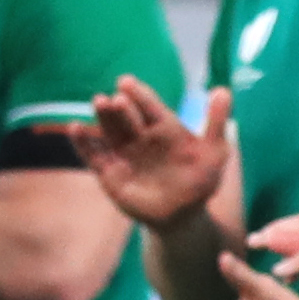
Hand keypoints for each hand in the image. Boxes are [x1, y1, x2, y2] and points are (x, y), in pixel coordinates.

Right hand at [72, 77, 228, 228]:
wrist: (183, 217)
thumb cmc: (200, 182)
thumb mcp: (215, 153)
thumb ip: (217, 122)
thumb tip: (224, 89)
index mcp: (164, 129)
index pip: (149, 107)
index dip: (139, 95)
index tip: (127, 82)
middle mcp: (141, 137)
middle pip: (127, 116)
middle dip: (119, 106)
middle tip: (114, 98)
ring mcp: (124, 153)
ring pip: (110, 131)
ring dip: (103, 117)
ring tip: (98, 102)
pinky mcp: (109, 172)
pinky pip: (94, 155)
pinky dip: (84, 143)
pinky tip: (75, 128)